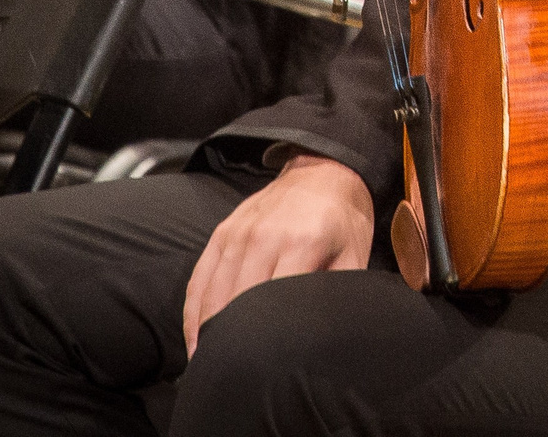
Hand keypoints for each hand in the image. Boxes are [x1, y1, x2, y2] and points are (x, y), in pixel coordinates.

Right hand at [182, 153, 373, 358]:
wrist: (323, 169)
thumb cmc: (343, 220)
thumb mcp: (354, 256)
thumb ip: (338, 294)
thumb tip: (326, 337)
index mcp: (301, 244)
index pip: (274, 303)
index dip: (267, 340)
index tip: (263, 371)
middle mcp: (263, 237)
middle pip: (237, 304)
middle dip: (233, 343)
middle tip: (233, 378)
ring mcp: (237, 234)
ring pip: (212, 296)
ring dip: (207, 335)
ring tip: (209, 369)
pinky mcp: (221, 233)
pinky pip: (199, 280)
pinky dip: (193, 314)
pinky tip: (195, 342)